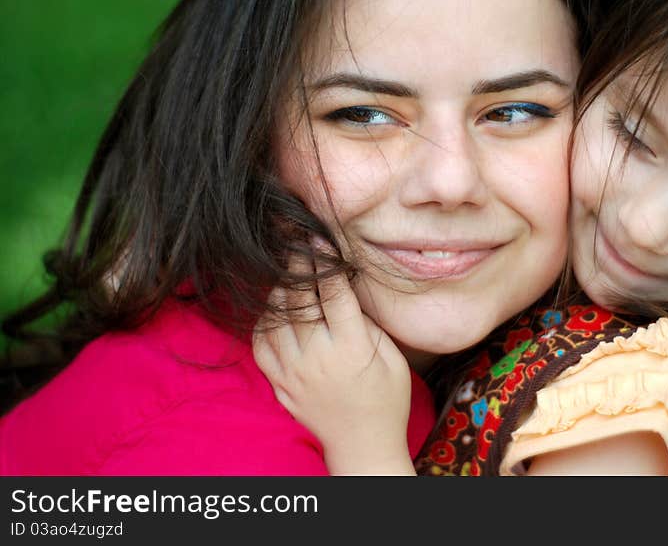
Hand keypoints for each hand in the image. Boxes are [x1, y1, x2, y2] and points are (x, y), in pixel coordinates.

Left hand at [252, 247, 414, 474]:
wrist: (363, 444)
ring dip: (280, 291)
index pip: (332, 293)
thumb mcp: (392, 358)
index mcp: (351, 348)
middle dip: (297, 265)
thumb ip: (368, 325)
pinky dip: (264, 321)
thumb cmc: (387, 398)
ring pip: (274, 317)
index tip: (319, 239)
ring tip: (289, 275)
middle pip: (298, 299)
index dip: (325, 261)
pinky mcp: (279, 383)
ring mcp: (292, 372)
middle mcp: (316, 358)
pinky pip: (260, 344)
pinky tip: (276, 309)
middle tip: (297, 244)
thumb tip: (346, 292)